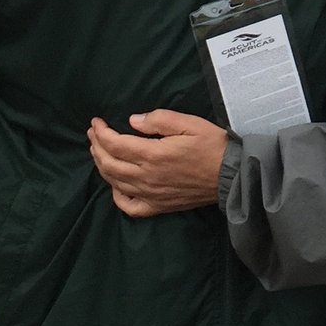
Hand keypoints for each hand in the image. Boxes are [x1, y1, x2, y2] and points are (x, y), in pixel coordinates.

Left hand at [88, 110, 226, 217]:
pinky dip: (117, 196)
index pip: (115, 144)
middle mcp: (146, 177)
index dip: (101, 132)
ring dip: (102, 166)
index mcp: (152, 154)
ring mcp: (151, 194)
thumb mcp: (189, 123)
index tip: (96, 122)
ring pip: (115, 183)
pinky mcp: (158, 206)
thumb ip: (159, 119)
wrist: (231, 176)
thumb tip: (134, 121)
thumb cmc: (212, 146)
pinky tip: (116, 185)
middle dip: (96, 147)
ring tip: (99, 152)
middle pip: (109, 164)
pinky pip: (129, 206)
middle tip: (93, 134)